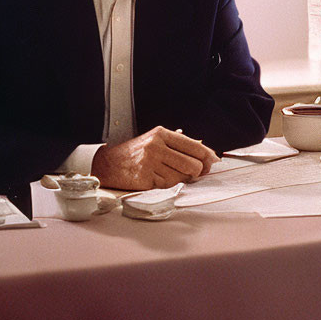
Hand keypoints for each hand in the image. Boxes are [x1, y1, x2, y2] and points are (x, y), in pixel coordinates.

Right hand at [91, 126, 218, 189]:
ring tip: (168, 173)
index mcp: (161, 133)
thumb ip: (179, 145)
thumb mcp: (155, 140)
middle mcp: (156, 146)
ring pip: (182, 177)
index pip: (194, 146)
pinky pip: (168, 186)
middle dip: (198, 172)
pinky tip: (157, 178)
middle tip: (194, 173)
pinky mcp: (145, 178)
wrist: (107, 163)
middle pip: (193, 164)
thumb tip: (206, 155)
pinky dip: (167, 185)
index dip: (208, 157)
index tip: (213, 163)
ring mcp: (150, 163)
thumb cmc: (135, 152)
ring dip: (181, 179)